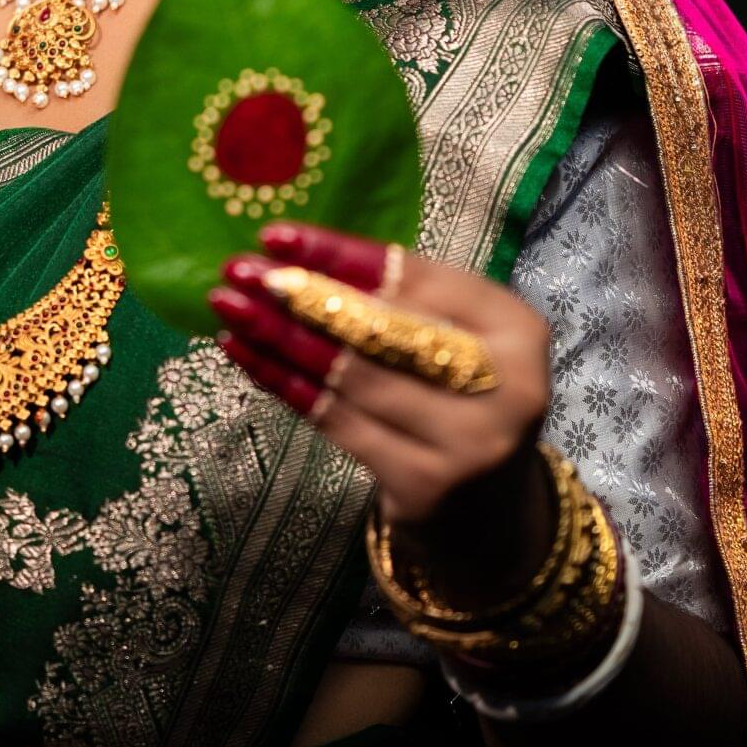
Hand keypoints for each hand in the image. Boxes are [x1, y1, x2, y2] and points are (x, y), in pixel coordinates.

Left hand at [210, 220, 556, 600]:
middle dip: (300, 296)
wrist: (490, 510)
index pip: (415, 278)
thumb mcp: (454, 338)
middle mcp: (504, 385)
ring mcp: (466, 442)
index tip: (274, 236)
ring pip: (351, 377)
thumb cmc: (460, 397)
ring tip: (229, 308)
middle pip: (380, 328)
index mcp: (517, 328)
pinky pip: (338, 422)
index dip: (340, 255)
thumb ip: (396, 301)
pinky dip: (285, 385)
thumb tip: (292, 257)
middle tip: (238, 271)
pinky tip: (246, 356)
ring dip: (279, 339)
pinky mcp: (423, 485)